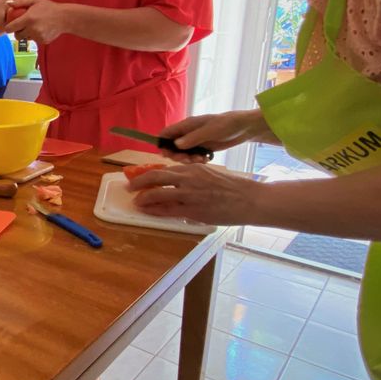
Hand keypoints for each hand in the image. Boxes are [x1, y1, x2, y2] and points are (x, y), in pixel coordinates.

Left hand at [5, 0, 67, 43]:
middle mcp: (32, 29)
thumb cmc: (49, 7)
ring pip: (26, 38)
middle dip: (18, 32)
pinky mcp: (43, 41)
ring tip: (35, 26)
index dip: (9, 27)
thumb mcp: (35, 0)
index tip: (11, 25)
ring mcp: (38, 37)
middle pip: (17, 36)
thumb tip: (7, 4)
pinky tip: (42, 29)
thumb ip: (20, 2)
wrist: (65, 18)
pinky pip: (34, 40)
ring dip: (27, 34)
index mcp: (28, 19)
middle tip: (23, 26)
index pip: (10, 28)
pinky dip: (36, 36)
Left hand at [128, 164, 263, 224]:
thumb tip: (177, 183)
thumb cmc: (233, 189)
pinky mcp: (193, 209)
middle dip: (139, 182)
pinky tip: (148, 211)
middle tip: (130, 186)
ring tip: (136, 201)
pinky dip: (155, 210)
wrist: (250, 199)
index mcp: (193, 168)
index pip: (165, 168)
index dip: (149, 174)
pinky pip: (168, 210)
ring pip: (157, 193)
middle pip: (155, 176)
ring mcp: (189, 194)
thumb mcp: (210, 175)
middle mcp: (188, 178)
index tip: (140, 177)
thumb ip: (193, 178)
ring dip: (143, 198)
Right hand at [158, 110, 272, 162]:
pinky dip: (197, 160)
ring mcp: (195, 142)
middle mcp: (188, 134)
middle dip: (177, 155)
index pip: (166, 133)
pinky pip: (193, 157)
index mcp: (186, 125)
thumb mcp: (210, 130)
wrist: (244, 128)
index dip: (162, 144)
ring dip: (188, 159)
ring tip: (200, 160)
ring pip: (183, 154)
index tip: (167, 155)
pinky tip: (206, 159)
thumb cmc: (227, 124)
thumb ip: (193, 137)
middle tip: (188, 160)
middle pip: (172, 147)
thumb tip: (176, 144)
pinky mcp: (203, 148)